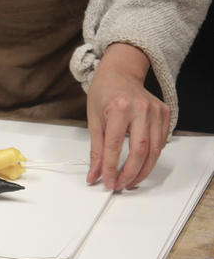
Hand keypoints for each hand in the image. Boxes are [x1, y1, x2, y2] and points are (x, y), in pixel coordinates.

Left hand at [86, 43, 170, 189]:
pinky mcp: (165, 114)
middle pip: (140, 151)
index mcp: (119, 108)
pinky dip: (151, 157)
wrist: (120, 73)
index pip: (115, 146)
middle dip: (130, 173)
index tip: (106, 182)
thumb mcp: (93, 119)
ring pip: (154, 150)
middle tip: (120, 185)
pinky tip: (140, 165)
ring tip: (130, 181)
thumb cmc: (104, 93)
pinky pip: (161, 143)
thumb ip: (96, 149)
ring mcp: (156, 111)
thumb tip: (94, 174)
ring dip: (143, 170)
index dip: (110, 168)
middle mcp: (141, 109)